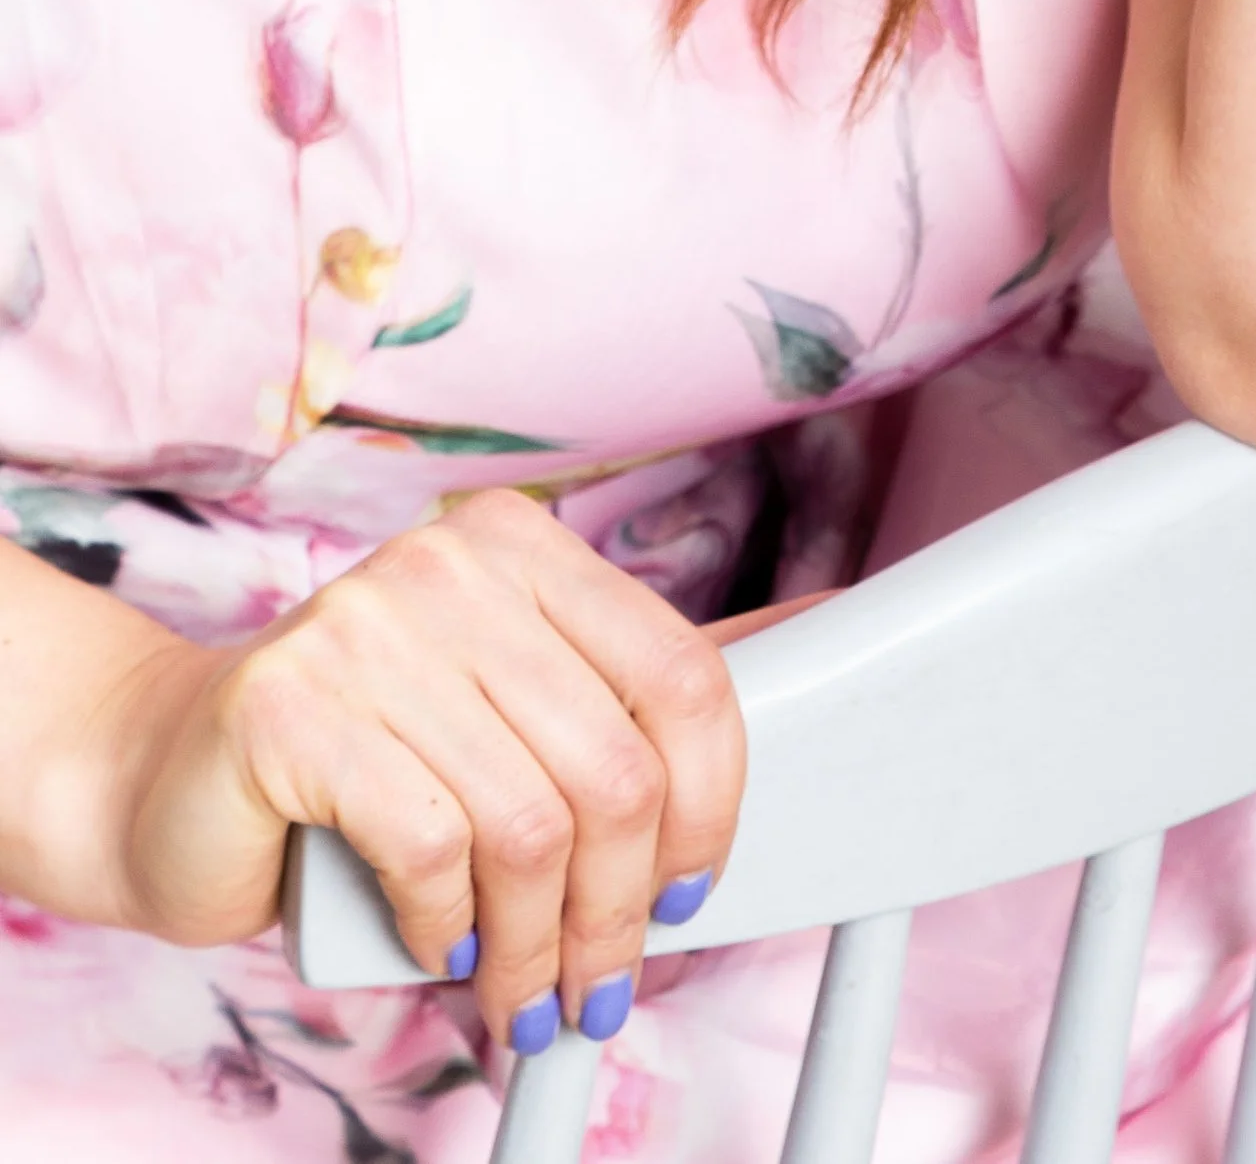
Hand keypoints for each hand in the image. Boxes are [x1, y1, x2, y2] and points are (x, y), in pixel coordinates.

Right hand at [92, 490, 745, 1050]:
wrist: (167, 778)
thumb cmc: (363, 757)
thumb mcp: (508, 710)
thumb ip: (621, 699)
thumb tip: (802, 666)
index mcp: (525, 546)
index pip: (681, 673)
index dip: (710, 804)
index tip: (691, 889)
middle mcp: (451, 566)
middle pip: (614, 768)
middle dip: (618, 911)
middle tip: (597, 985)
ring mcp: (363, 624)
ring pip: (528, 825)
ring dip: (535, 948)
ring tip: (521, 995)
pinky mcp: (289, 706)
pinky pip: (430, 849)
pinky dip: (448, 928)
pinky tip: (439, 946)